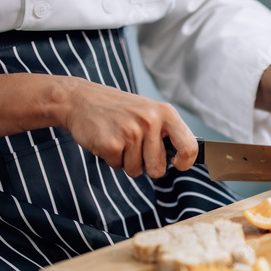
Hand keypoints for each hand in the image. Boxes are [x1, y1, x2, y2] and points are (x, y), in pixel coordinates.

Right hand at [0, 74, 198, 177]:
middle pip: (158, 168)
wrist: (80, 99)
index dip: (185, 162)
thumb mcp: (149, 112)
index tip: (176, 164)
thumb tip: (187, 159)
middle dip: (146, 166)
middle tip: (134, 147)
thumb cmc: (119, 110)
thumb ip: (167, 133)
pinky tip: (107, 140)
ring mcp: (131, 132)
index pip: (190, 147)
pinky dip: (111, 159)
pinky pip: (118, 167)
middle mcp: (150, 121)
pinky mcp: (111, 144)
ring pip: (137, 170)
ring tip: (119, 139)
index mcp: (165, 113)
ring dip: (126, 161)